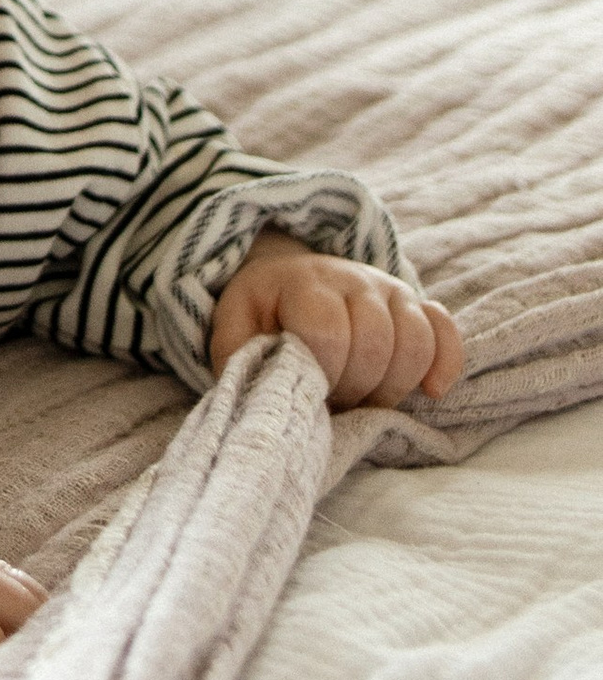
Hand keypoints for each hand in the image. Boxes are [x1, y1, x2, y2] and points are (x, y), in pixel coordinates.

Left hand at [208, 232, 464, 408]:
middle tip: (336, 401)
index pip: (327, 330)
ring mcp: (388, 289)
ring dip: (395, 384)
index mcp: (302, 282)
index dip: (323, 371)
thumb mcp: (234, 332)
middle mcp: (351, 278)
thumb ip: (239, 359)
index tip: (310, 388)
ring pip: (416, 339)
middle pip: (376, 339)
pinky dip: (445, 363)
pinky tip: (431, 391)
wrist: (286, 282)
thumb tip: (265, 392)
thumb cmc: (261, 318)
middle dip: (357, 385)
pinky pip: (445, 330)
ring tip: (365, 399)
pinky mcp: (415, 305)